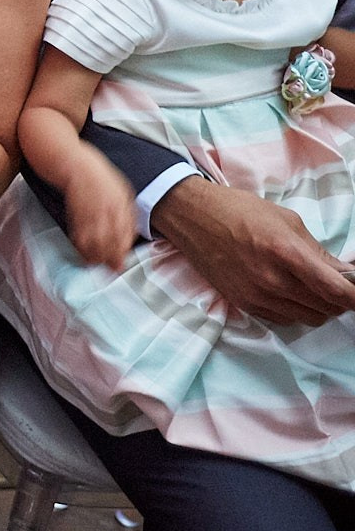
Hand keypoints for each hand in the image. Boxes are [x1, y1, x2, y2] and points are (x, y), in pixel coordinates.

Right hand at [60, 142, 135, 270]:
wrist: (69, 157)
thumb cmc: (94, 172)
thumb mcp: (117, 185)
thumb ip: (124, 206)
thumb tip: (130, 231)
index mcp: (121, 197)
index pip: (127, 228)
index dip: (124, 247)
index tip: (121, 261)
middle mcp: (109, 201)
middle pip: (113, 234)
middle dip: (112, 254)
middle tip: (111, 270)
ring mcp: (91, 203)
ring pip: (96, 234)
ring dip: (95, 251)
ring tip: (94, 264)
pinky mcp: (75, 204)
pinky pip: (79, 227)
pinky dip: (80, 241)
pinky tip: (81, 250)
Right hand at [152, 177, 354, 325]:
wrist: (192, 217)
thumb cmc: (239, 211)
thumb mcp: (287, 221)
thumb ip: (318, 252)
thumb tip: (345, 273)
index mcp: (285, 252)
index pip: (335, 290)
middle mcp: (271, 280)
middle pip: (326, 308)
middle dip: (339, 299)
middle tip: (336, 284)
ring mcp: (256, 295)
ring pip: (308, 318)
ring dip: (318, 306)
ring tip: (312, 287)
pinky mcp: (243, 304)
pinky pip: (285, 320)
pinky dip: (296, 310)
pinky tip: (289, 291)